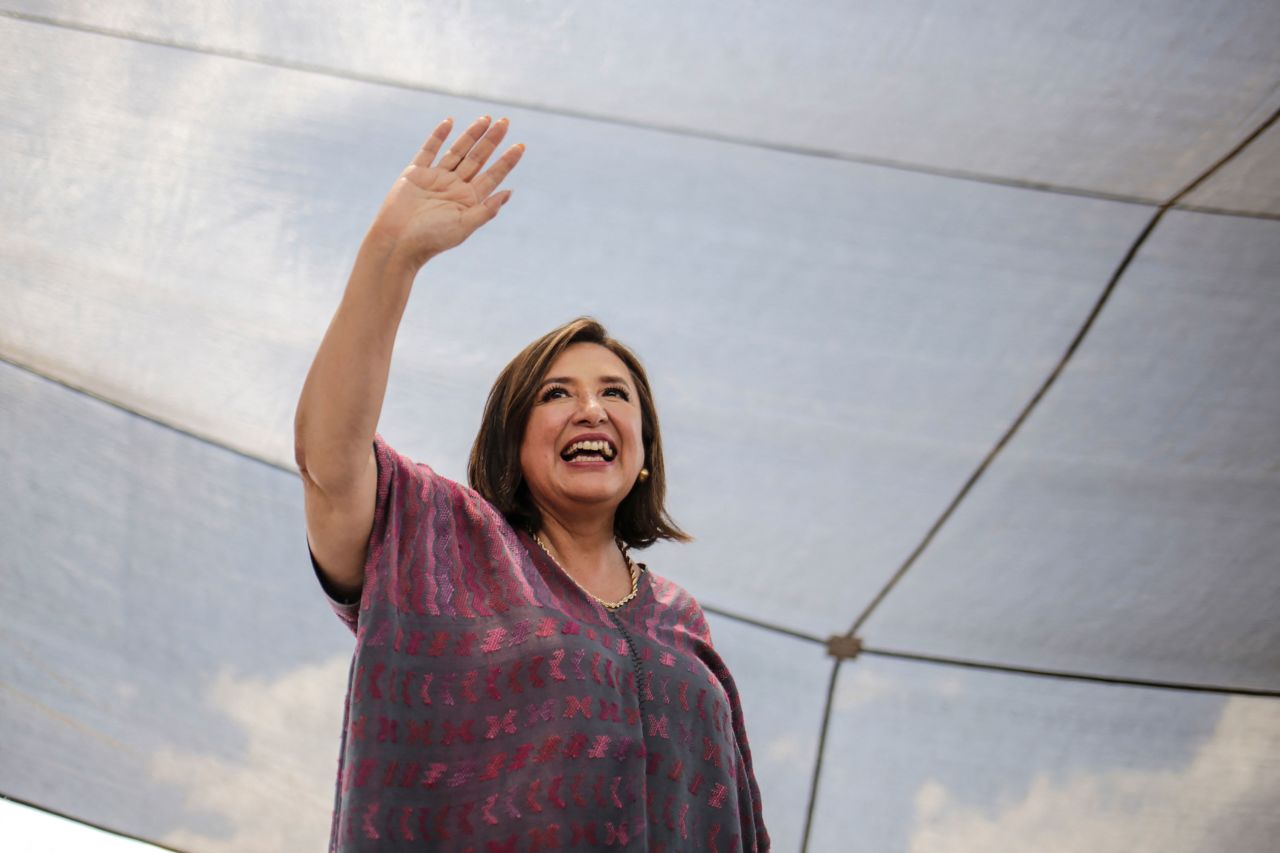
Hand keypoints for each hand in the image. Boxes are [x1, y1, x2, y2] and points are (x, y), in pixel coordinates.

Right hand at [367, 116, 523, 269]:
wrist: (398, 241)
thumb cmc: (432, 238)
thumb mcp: (465, 226)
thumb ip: (487, 210)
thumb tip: (510, 192)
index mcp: (469, 200)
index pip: (493, 176)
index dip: (506, 161)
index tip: (520, 146)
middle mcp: (455, 187)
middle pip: (478, 159)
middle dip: (491, 141)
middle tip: (505, 122)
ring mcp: (436, 178)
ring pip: (458, 151)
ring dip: (471, 134)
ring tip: (486, 119)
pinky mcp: (416, 173)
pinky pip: (429, 150)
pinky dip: (438, 136)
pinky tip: (449, 122)